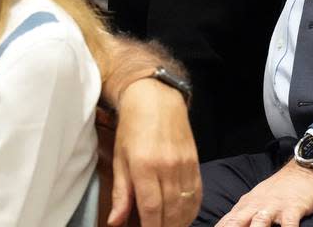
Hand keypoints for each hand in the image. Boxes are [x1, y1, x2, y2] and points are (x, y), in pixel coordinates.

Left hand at [110, 78, 200, 226]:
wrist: (156, 98)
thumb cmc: (133, 128)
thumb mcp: (119, 159)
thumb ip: (120, 194)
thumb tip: (115, 223)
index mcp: (144, 166)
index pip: (151, 210)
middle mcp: (167, 167)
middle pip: (170, 213)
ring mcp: (184, 165)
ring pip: (186, 207)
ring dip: (178, 224)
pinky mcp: (195, 162)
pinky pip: (197, 195)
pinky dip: (191, 211)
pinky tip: (182, 218)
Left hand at [216, 160, 312, 226]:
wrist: (304, 168)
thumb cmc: (280, 189)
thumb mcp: (256, 200)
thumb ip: (241, 215)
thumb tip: (225, 226)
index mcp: (245, 205)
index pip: (226, 223)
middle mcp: (256, 206)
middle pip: (237, 223)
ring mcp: (274, 206)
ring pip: (259, 223)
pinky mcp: (293, 207)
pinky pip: (288, 224)